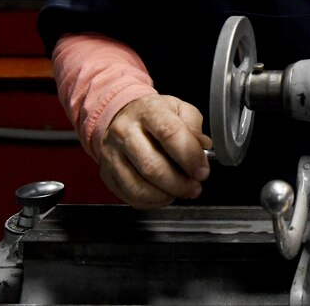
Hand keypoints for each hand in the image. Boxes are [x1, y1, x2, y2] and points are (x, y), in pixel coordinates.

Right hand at [98, 94, 212, 208]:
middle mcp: (125, 132)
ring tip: (180, 192)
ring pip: (138, 186)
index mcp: (148, 111)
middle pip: (151, 166)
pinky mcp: (106, 174)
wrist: (121, 117)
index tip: (202, 171)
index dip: (189, 156)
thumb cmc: (154, 116)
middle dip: (179, 183)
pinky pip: (128, 195)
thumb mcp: (179, 109)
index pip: (169, 133)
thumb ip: (194, 126)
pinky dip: (150, 202)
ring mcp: (112, 154)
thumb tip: (203, 146)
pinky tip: (163, 195)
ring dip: (165, 195)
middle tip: (195, 187)